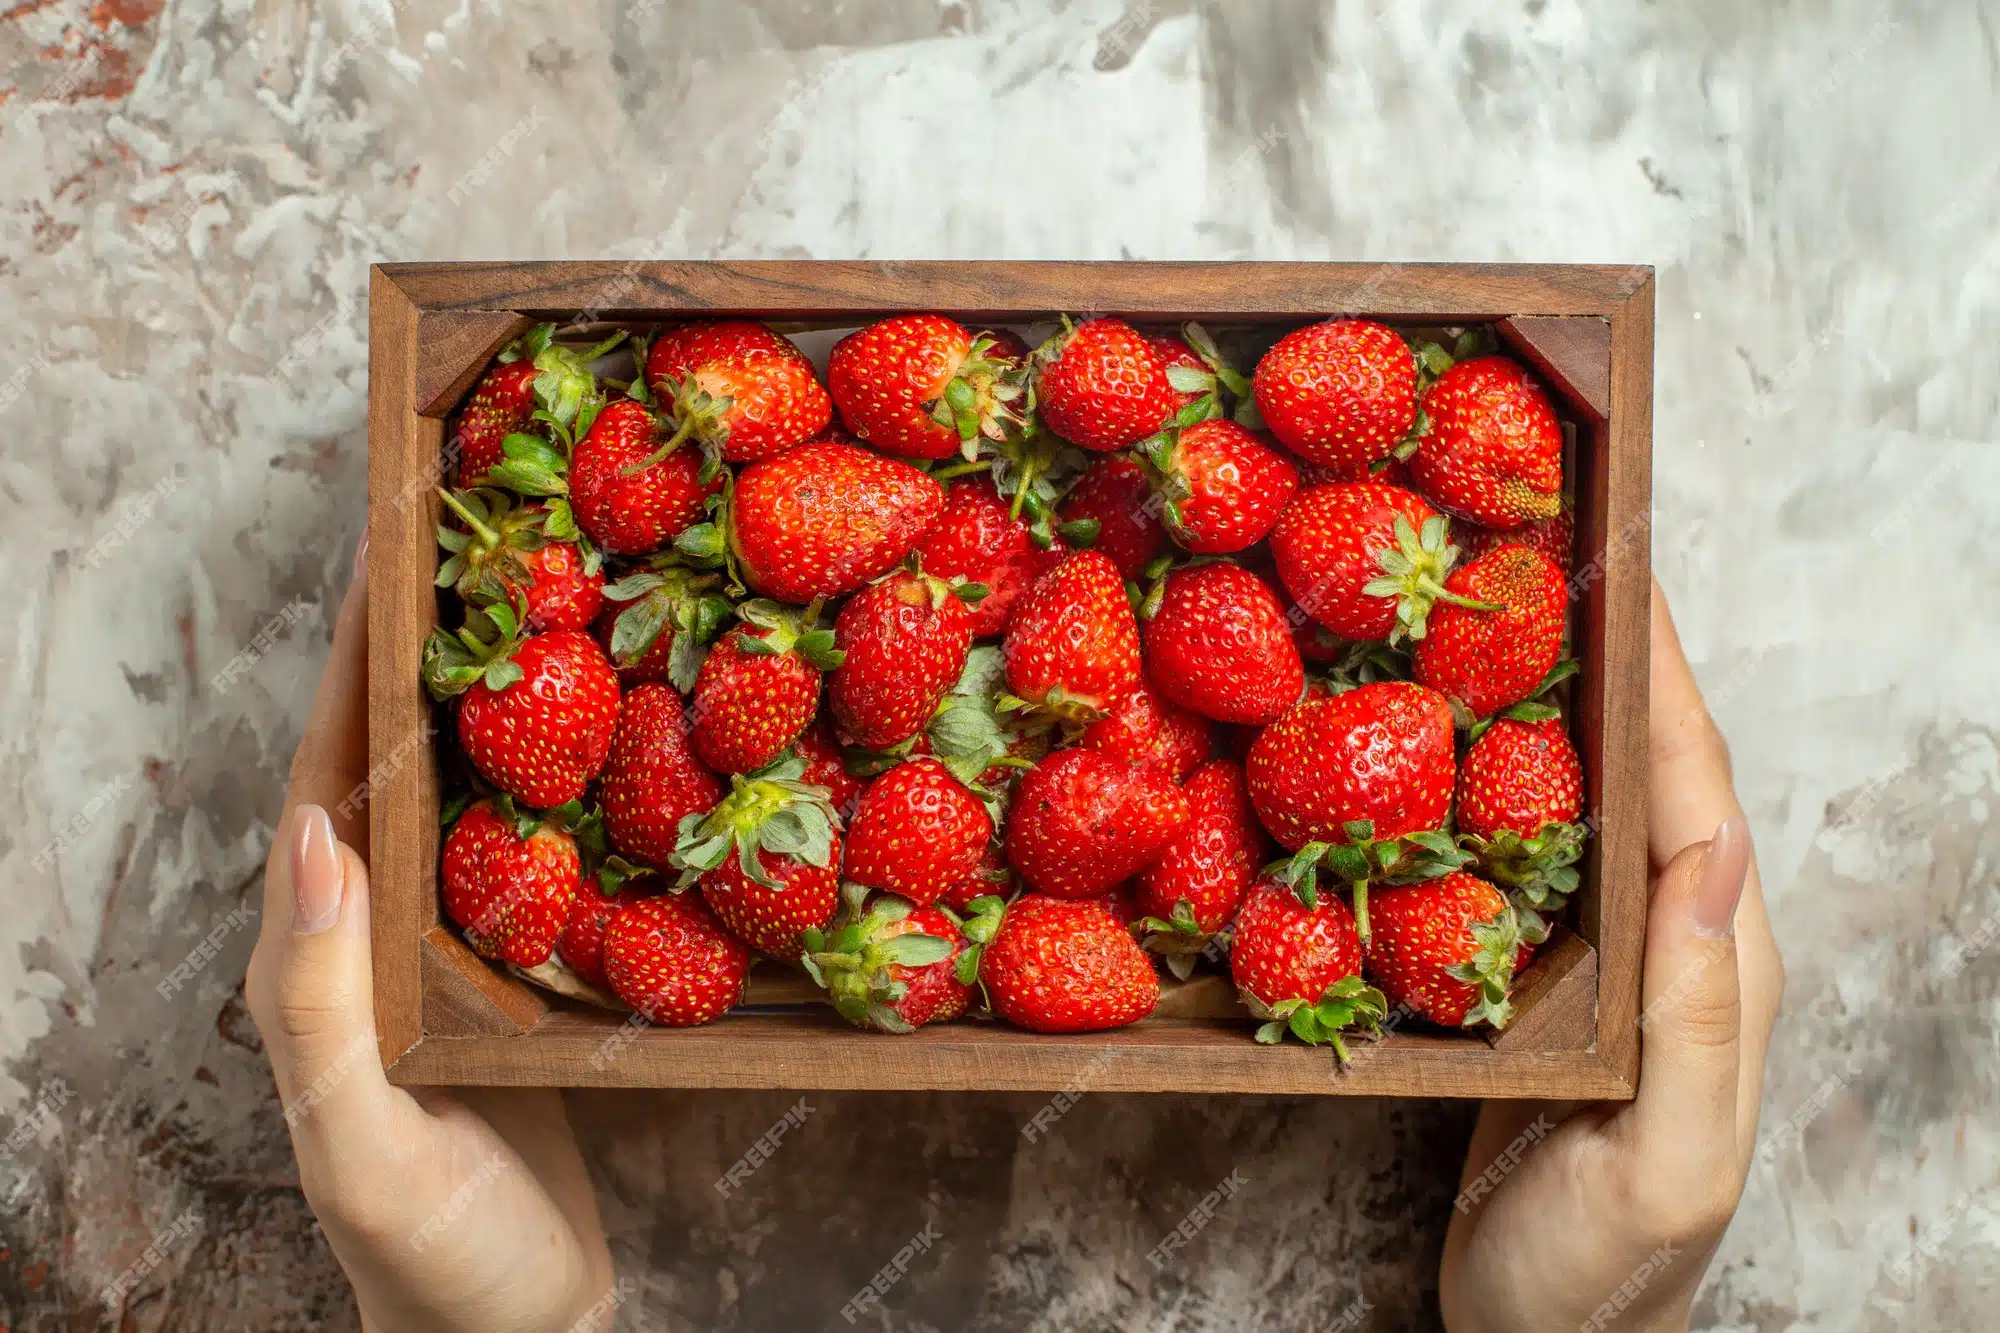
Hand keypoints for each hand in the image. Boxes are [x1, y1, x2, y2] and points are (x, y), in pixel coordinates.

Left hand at [244, 543, 617, 1332]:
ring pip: (481, 792)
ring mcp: (459, 949)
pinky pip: (547, 848)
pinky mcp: (532, 972)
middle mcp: (380, 933)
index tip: (399, 548)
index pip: (330, 777)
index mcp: (320, 956)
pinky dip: (577, 774)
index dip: (357, 663)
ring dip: (511, 694)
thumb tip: (310, 835)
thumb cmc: (436, 1255)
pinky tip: (631, 731)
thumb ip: (320, 1007)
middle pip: (401, 760)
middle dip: (434, 647)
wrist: (522, 1332)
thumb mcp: (367, 1147)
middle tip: (500, 539)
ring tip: (569, 599)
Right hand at [1438, 578, 1785, 1332]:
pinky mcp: (1525, 980)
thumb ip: (1699, 1021)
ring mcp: (1595, 958)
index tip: (1614, 559)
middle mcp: (1663, 943)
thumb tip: (1715, 854)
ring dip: (1538, 698)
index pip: (1691, 787)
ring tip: (1475, 612)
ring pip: (1569, 797)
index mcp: (1714, 968)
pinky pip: (1506, 852)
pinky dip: (1477, 776)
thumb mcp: (1663, 1167)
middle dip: (1601, 653)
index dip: (1656, 670)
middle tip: (1533, 549)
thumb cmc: (1600, 1279)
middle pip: (1639, 767)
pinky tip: (1424, 740)